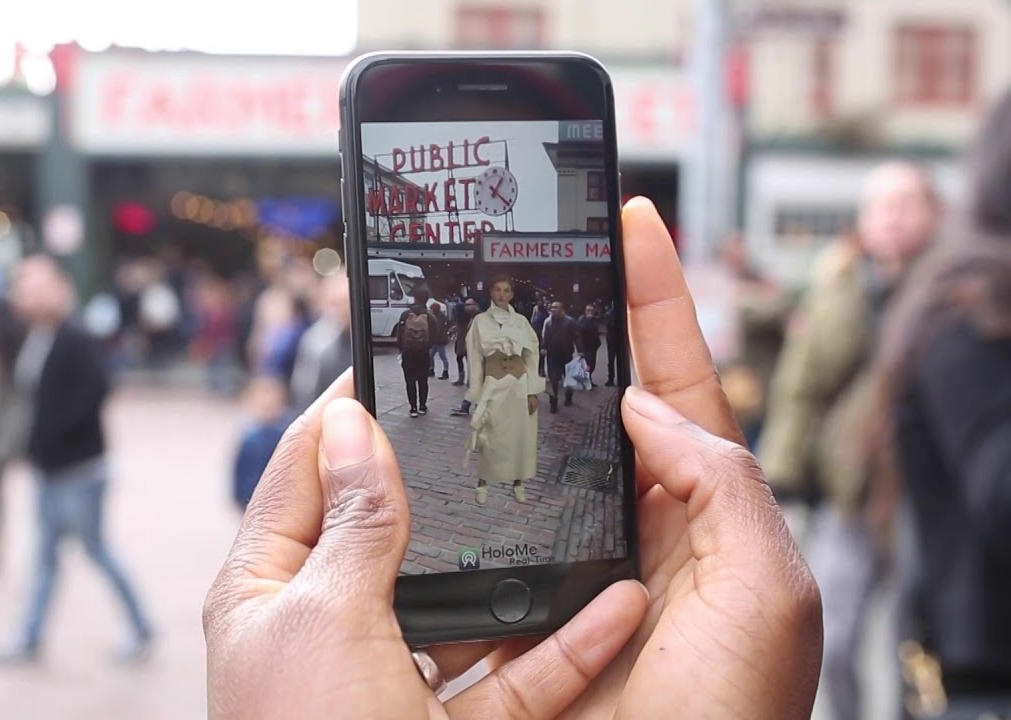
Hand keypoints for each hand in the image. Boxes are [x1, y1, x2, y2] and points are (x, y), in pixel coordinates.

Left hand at [204, 374, 647, 718]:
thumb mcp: (325, 620)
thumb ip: (352, 523)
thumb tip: (352, 422)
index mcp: (270, 588)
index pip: (306, 466)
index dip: (349, 405)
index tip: (400, 351)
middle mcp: (329, 627)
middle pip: (396, 529)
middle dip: (453, 481)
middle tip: (512, 416)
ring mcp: (393, 680)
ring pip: (471, 604)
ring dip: (529, 566)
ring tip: (580, 498)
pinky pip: (515, 678)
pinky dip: (566, 645)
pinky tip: (619, 601)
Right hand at [435, 198, 820, 718]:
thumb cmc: (732, 717)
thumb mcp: (767, 591)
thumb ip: (725, 484)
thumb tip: (645, 405)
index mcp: (708, 507)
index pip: (681, 377)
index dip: (656, 296)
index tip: (630, 220)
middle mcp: (638, 524)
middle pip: (596, 403)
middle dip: (566, 332)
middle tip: (522, 269)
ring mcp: (574, 563)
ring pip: (527, 463)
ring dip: (495, 409)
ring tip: (461, 348)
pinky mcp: (518, 608)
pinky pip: (481, 536)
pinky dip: (455, 498)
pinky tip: (424, 464)